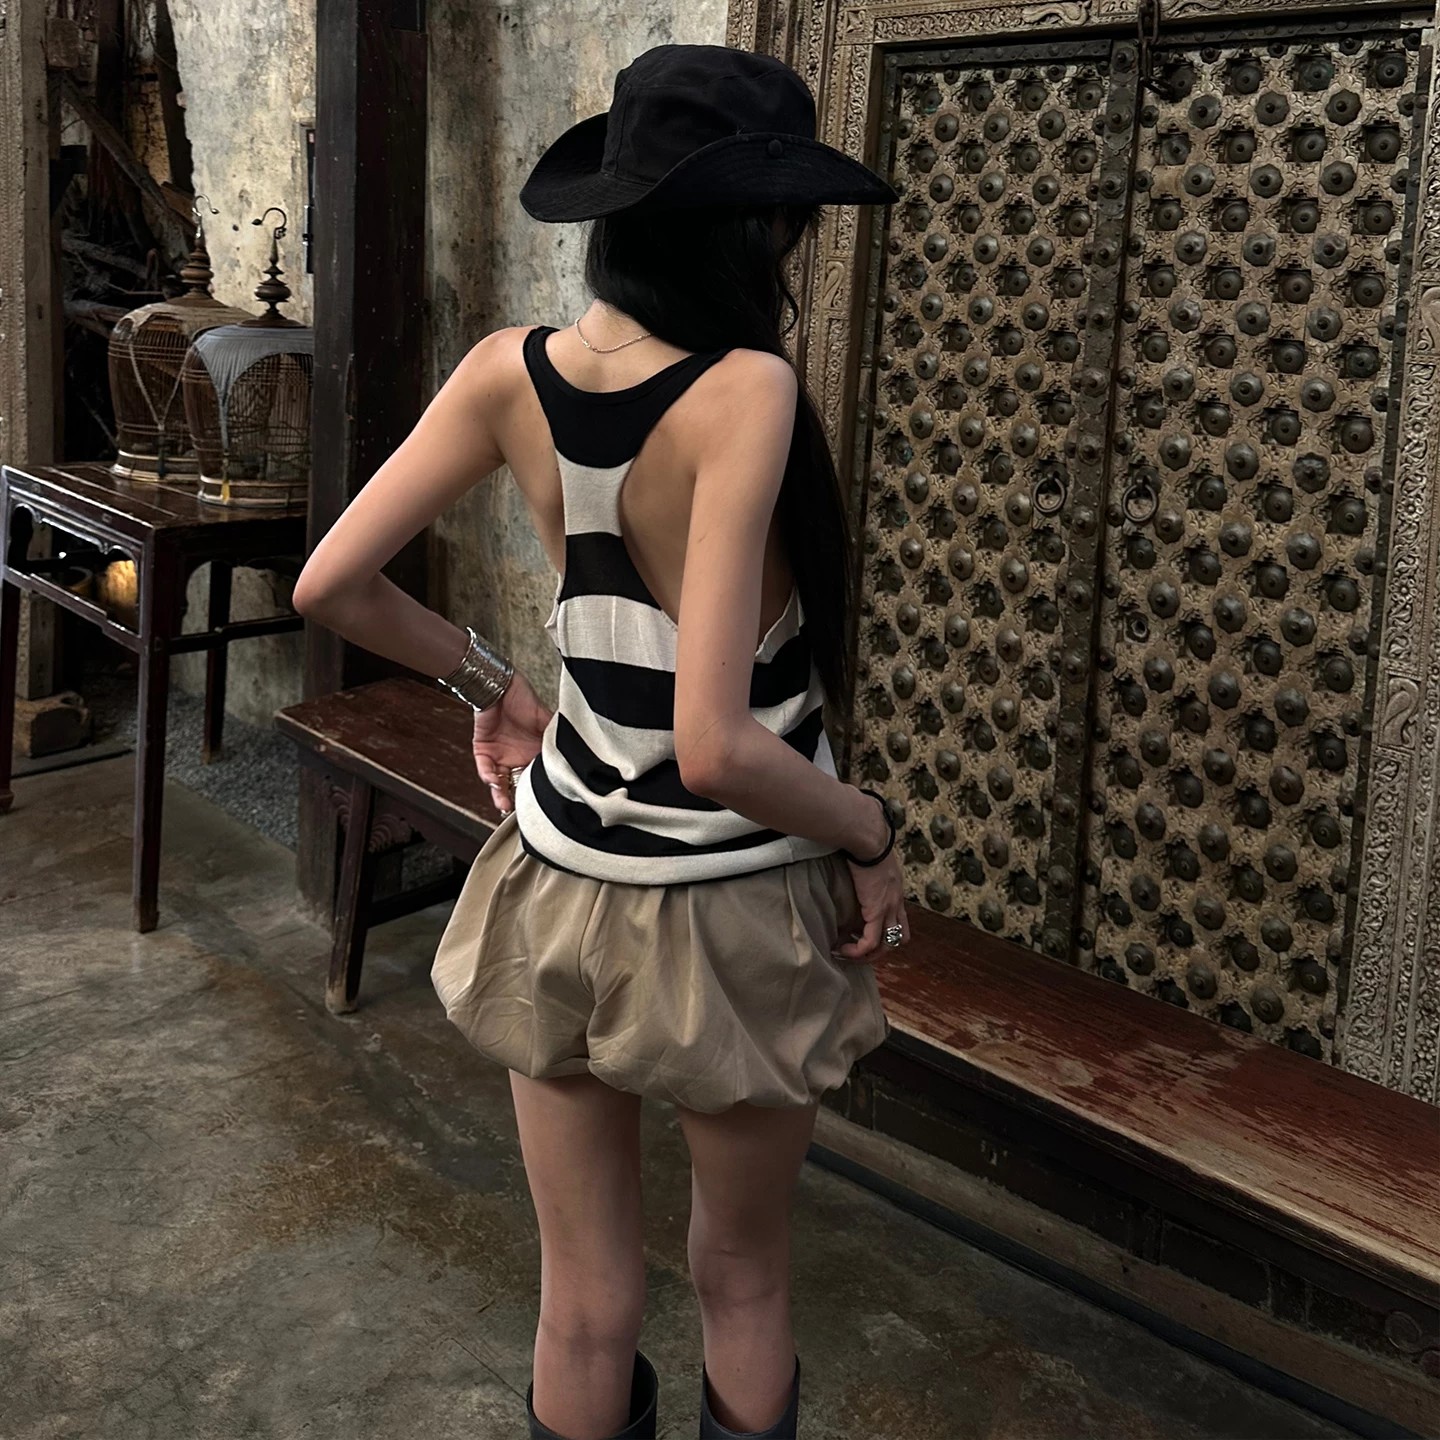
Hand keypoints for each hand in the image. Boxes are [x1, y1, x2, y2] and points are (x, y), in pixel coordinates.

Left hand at [471, 668, 553, 814]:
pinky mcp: (483, 750)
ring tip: (505, 804)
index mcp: (534, 752)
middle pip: (518, 784)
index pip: (537, 776)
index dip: (539, 789)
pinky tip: (494, 782)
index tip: (544, 802)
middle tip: (522, 811)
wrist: (499, 684)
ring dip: (501, 795)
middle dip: (519, 799)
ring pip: (500, 782)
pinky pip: (485, 769)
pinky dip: (488, 777)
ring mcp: (500, 755)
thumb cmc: (524, 698)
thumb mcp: (546, 719)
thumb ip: (557, 736)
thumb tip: (577, 750)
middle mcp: (517, 757)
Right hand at [833, 792, 908, 962]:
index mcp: (895, 889)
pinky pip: (870, 942)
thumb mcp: (869, 854)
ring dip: (867, 955)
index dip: (886, 932)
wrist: (868, 837)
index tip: (863, 933)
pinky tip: (842, 948)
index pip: (900, 920)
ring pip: (886, 945)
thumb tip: (846, 852)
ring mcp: (889, 908)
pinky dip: (857, 951)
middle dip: (880, 949)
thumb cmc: (865, 839)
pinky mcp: (876, 911)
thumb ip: (862, 859)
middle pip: (899, 938)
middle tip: (858, 950)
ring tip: (848, 954)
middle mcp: (896, 901)